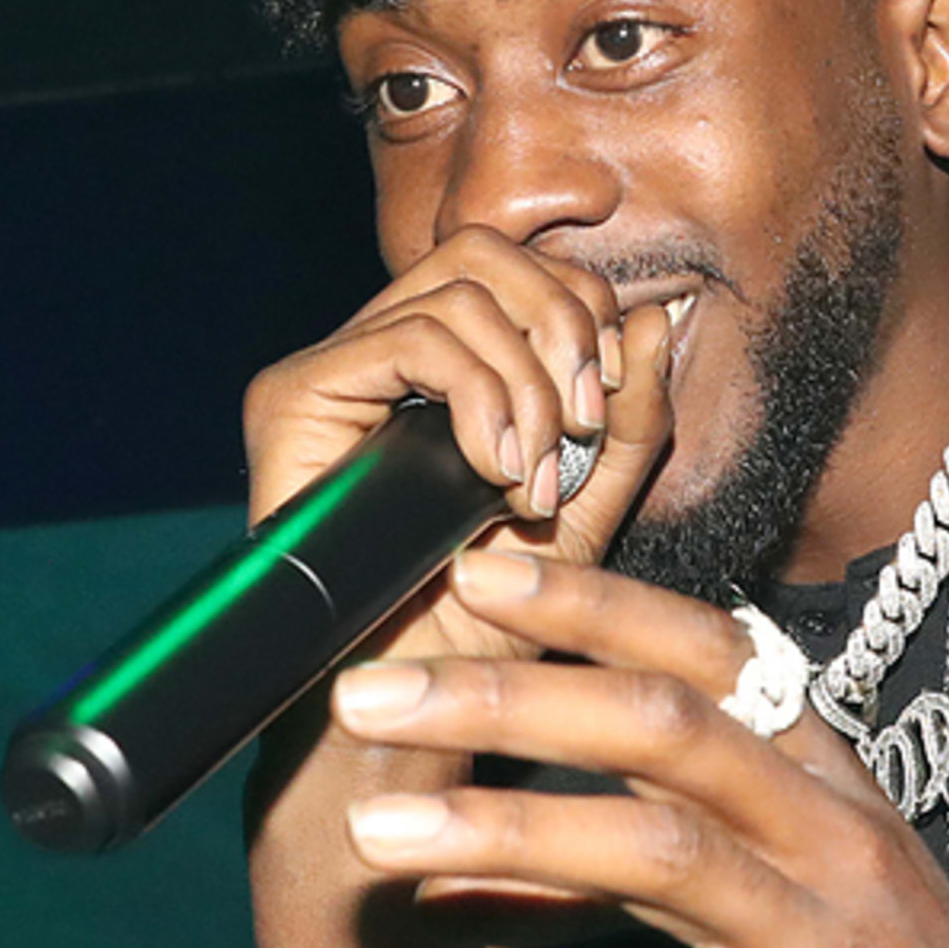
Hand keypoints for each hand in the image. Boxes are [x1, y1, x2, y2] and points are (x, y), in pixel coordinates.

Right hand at [241, 227, 677, 669]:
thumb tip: (654, 318)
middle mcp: (382, 351)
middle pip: (485, 253)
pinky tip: (494, 472)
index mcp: (446, 364)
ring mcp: (335, 368)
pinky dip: (478, 397)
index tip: (608, 402)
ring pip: (457, 292)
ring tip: (534, 478)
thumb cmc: (488, 615)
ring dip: (526, 385)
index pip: (520, 270)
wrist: (416, 694)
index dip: (583, 311)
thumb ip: (626, 419)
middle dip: (563, 325)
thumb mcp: (587, 506)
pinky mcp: (294, 394)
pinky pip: (411, 340)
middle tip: (583, 421)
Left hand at [325, 550, 948, 947]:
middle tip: (367, 694)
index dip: (587, 603)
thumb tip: (492, 798)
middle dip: (507, 698)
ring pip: (663, 859)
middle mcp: (824, 839)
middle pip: (662, 729)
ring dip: (511, 832)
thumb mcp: (799, 872)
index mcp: (820, 773)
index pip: (702, 651)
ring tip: (379, 836)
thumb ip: (663, 822)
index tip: (470, 566)